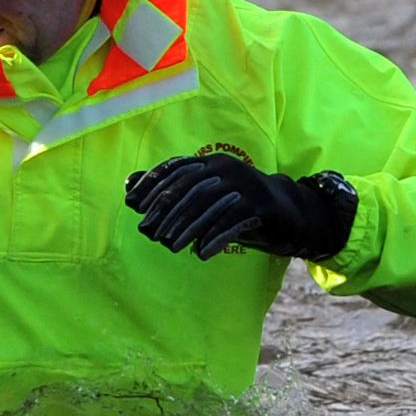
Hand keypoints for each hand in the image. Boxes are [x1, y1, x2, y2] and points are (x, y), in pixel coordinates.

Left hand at [125, 152, 355, 263]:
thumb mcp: (204, 199)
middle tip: (149, 233)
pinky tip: (201, 252)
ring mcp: (245, 184)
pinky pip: (233, 220)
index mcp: (210, 162)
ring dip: (187, 227)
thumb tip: (128, 186)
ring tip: (170, 246)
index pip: (175, 168)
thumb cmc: (238, 206)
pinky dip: (215, 236)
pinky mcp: (261, 204)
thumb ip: (170, 191)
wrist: (287, 213)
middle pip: (189, 188)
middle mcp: (226, 167)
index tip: (134, 204)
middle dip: (166, 211)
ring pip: (208, 205)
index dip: (153, 184)